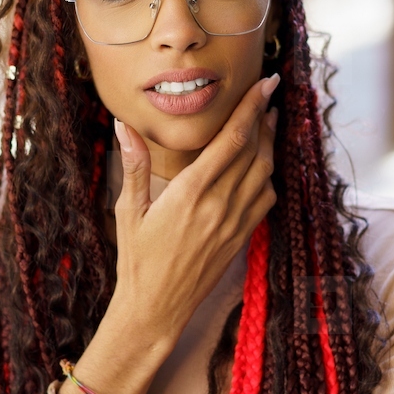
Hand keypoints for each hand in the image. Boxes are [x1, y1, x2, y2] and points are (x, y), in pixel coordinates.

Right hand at [109, 73, 278, 348]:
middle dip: (265, 117)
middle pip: (255, 150)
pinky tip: (261, 166)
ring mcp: (234, 224)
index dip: (252, 107)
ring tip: (268, 121)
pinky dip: (268, 176)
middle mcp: (219, 206)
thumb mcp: (128, 210)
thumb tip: (123, 127)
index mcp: (191, 193)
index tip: (265, 84)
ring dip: (270, 144)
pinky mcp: (241, 239)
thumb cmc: (137, 261)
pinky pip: (265, 200)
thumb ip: (133, 166)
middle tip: (268, 93)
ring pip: (265, 173)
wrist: (156, 310)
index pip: (232, 139)